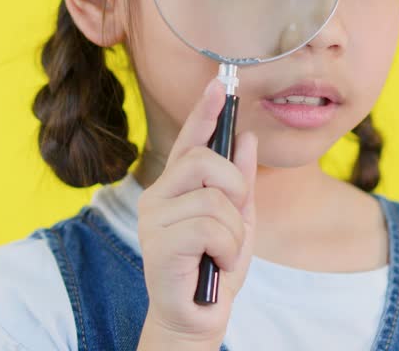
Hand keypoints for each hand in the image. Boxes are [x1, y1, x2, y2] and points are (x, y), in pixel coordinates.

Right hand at [136, 78, 257, 347]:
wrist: (199, 315)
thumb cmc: (215, 267)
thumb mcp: (238, 219)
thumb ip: (240, 180)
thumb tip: (245, 136)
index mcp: (177, 188)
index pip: (191, 140)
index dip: (205, 110)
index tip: (219, 83)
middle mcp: (158, 197)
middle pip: (204, 161)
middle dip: (235, 188)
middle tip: (234, 220)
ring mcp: (154, 220)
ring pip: (214, 199)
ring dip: (234, 231)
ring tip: (222, 252)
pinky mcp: (158, 245)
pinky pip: (210, 227)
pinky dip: (226, 248)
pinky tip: (214, 264)